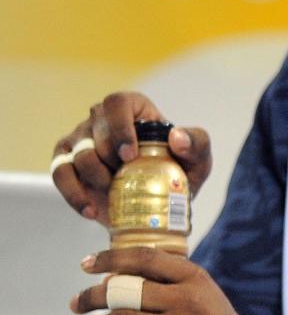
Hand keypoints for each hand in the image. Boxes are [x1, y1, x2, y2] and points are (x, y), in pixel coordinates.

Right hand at [51, 92, 211, 223]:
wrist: (161, 202)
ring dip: (95, 178)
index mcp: (133, 109)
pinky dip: (74, 194)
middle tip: (128, 180)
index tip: (130, 155)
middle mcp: (101, 119)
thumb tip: (176, 137)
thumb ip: (198, 143)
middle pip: (95, 132)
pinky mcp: (67, 164)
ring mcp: (80, 141)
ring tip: (115, 195)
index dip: (119, 128)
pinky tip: (93, 210)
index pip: (117, 104)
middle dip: (111, 160)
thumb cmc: (179, 171)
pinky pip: (61, 174)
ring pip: (76, 155)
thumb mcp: (199, 160)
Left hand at [71, 247, 266, 314]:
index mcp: (195, 279)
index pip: (144, 258)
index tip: (87, 265)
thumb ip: (177, 287)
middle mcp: (188, 300)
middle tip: (76, 304)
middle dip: (91, 297)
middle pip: (125, 291)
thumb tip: (127, 280)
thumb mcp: (207, 298)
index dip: (110, 258)